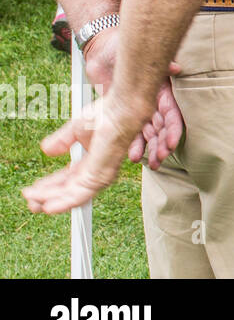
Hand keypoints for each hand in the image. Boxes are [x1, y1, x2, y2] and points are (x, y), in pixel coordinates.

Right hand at [21, 92, 153, 213]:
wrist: (116, 112)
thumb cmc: (106, 115)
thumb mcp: (75, 129)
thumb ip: (61, 141)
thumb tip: (46, 150)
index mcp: (91, 161)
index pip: (67, 179)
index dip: (49, 186)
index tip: (32, 190)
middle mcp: (96, 170)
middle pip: (68, 190)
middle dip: (48, 197)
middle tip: (31, 203)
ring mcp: (99, 174)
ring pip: (72, 195)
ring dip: (51, 200)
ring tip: (34, 205)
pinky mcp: (101, 176)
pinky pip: (80, 194)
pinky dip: (64, 202)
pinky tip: (49, 207)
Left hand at [82, 29, 182, 165]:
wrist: (100, 51)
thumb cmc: (124, 50)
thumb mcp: (143, 57)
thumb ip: (162, 65)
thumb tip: (176, 68)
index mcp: (162, 90)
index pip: (172, 114)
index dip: (173, 129)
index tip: (172, 142)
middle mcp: (153, 102)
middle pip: (161, 128)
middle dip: (161, 144)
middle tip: (159, 157)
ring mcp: (138, 108)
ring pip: (148, 133)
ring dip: (149, 147)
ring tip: (146, 160)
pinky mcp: (122, 112)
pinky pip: (130, 132)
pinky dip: (133, 144)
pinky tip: (132, 154)